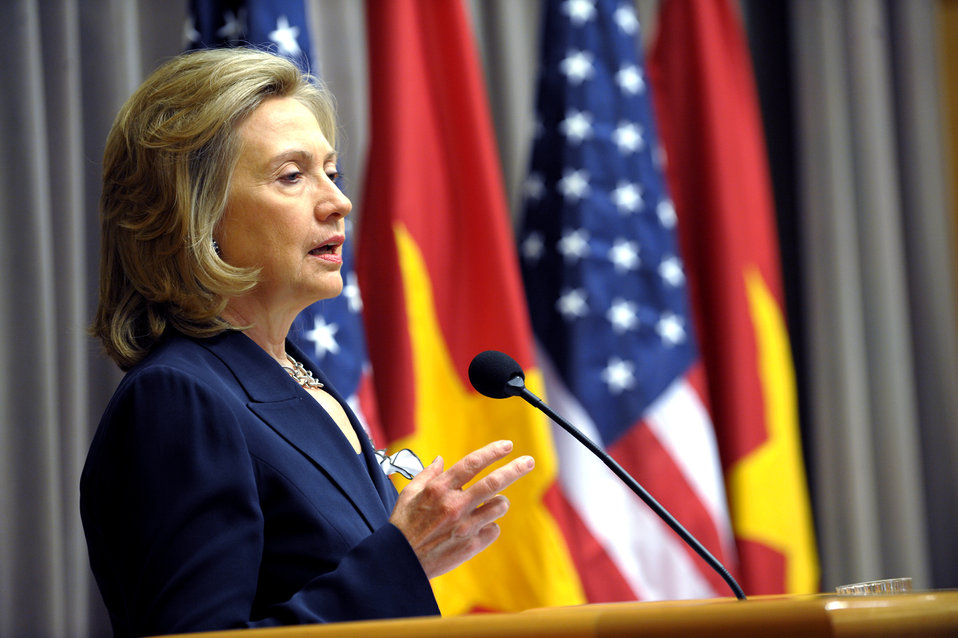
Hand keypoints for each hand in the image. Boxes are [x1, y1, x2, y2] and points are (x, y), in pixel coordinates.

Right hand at [388, 440, 534, 578]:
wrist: (401, 562)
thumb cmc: (403, 526)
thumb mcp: (409, 493)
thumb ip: (427, 474)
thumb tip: (440, 460)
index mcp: (439, 489)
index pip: (472, 463)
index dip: (493, 452)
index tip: (507, 445)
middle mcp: (455, 506)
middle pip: (494, 483)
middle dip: (515, 469)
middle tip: (529, 461)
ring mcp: (465, 527)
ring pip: (499, 506)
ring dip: (499, 502)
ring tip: (490, 504)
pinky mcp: (471, 546)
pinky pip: (494, 529)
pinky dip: (489, 525)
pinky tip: (477, 527)